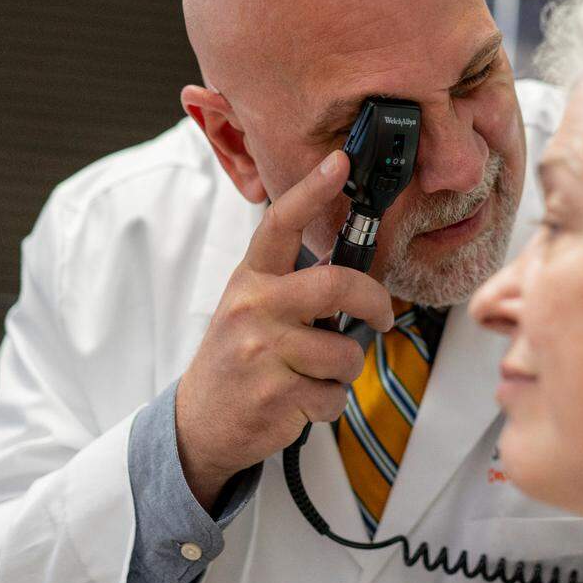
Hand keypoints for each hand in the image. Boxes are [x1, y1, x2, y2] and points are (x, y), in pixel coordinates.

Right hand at [175, 150, 393, 510]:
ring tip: (314, 373)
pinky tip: (301, 400)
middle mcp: (253, 308)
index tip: (339, 161)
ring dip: (344, 369)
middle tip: (383, 316)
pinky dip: (329, 403)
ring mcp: (262, 352)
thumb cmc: (239, 358)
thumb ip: (293, 286)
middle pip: (335, 286)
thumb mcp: (252, 308)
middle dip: (373, 301)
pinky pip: (334, 395)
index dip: (312, 190)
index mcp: (251, 280)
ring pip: (345, 352)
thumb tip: (353, 274)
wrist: (200, 422)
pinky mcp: (275, 395)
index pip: (280, 224)